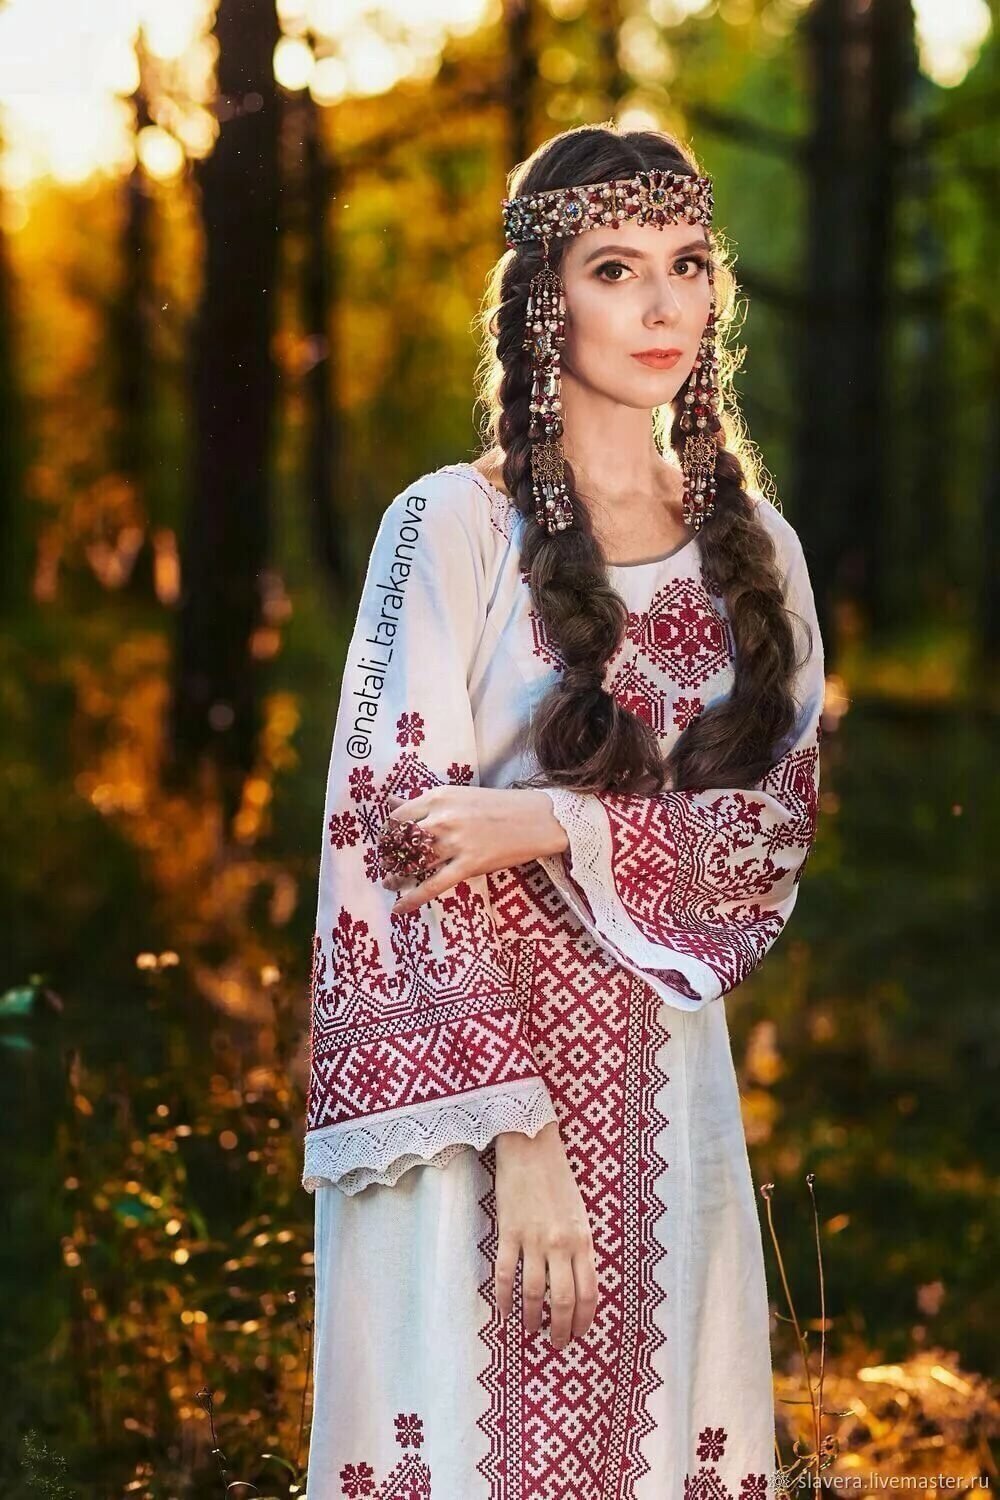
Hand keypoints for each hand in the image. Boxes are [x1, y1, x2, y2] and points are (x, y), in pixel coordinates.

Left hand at [381, 786, 567, 915]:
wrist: (538, 819)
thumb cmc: (499, 806)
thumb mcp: (459, 795)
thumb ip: (425, 802)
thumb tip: (390, 802)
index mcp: (439, 797)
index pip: (398, 817)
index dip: (389, 833)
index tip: (389, 841)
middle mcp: (442, 819)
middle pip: (401, 842)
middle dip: (389, 856)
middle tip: (386, 864)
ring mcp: (455, 843)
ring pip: (413, 864)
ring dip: (396, 877)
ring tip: (390, 883)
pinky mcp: (468, 865)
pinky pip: (432, 885)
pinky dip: (412, 899)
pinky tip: (400, 908)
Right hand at [493, 1120, 598, 1348]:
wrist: (531, 1147)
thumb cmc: (557, 1178)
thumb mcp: (580, 1213)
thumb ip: (579, 1246)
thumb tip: (577, 1282)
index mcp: (583, 1240)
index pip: (588, 1292)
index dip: (584, 1319)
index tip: (579, 1334)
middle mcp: (561, 1244)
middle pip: (563, 1300)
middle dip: (560, 1328)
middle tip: (556, 1344)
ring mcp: (533, 1240)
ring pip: (534, 1293)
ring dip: (533, 1318)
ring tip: (531, 1331)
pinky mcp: (509, 1233)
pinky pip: (506, 1274)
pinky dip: (504, 1298)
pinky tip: (505, 1312)